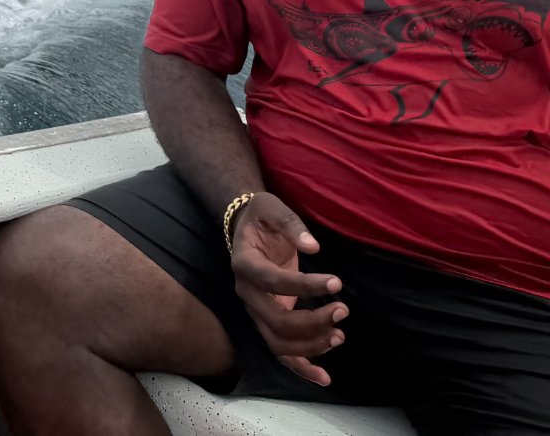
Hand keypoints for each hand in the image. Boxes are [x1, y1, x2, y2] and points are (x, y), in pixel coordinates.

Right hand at [229, 192, 348, 385]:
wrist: (247, 228)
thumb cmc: (262, 218)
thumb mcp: (272, 208)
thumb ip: (291, 224)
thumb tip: (313, 246)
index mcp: (244, 264)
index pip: (271, 281)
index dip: (304, 286)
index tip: (336, 282)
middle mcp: (246, 293)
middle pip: (275, 320)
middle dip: (312, 321)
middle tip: (343, 309)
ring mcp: (256, 311)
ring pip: (278, 342)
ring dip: (311, 346)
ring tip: (339, 335)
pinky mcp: (268, 321)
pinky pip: (281, 351)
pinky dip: (301, 368)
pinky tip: (324, 378)